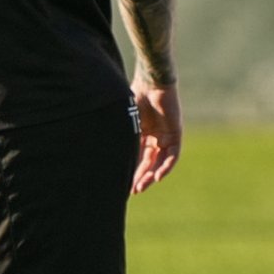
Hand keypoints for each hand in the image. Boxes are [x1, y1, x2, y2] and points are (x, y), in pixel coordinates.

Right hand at [131, 80, 181, 194]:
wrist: (150, 82)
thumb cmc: (134, 95)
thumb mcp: (125, 121)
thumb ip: (120, 136)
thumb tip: (98, 152)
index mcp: (141, 132)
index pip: (137, 156)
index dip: (131, 170)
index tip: (124, 185)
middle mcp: (155, 136)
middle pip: (149, 162)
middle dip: (140, 177)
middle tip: (132, 191)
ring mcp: (166, 135)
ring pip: (160, 161)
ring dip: (151, 175)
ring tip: (141, 187)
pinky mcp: (176, 133)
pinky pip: (173, 155)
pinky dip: (165, 166)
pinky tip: (157, 177)